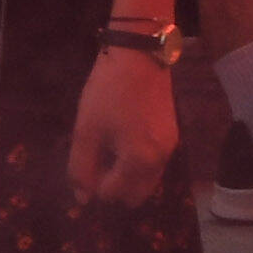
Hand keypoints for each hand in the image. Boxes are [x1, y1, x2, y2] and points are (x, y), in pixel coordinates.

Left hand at [67, 41, 181, 207]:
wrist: (140, 53)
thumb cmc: (108, 91)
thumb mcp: (86, 129)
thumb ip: (81, 167)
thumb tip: (82, 198)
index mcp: (139, 162)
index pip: (112, 194)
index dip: (93, 184)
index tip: (84, 162)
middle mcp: (160, 161)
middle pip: (135, 196)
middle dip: (114, 188)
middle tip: (97, 162)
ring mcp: (169, 148)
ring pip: (146, 181)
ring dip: (126, 177)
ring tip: (108, 150)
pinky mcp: (172, 136)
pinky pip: (153, 164)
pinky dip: (138, 163)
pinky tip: (123, 140)